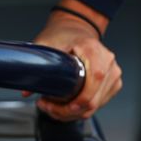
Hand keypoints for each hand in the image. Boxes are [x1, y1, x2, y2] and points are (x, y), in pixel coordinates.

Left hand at [29, 0, 121, 121]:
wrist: (76, 28)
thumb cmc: (63, 34)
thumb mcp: (46, 44)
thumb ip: (36, 64)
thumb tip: (27, 90)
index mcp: (93, 50)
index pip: (95, 78)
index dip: (81, 98)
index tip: (64, 106)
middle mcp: (108, 63)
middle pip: (94, 99)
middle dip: (69, 110)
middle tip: (47, 107)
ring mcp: (113, 74)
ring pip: (96, 105)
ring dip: (73, 112)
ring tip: (52, 107)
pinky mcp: (113, 83)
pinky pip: (98, 104)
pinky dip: (81, 109)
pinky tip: (65, 105)